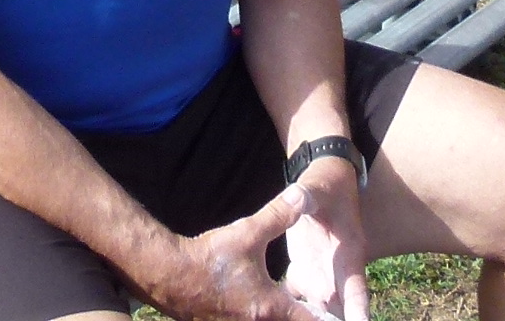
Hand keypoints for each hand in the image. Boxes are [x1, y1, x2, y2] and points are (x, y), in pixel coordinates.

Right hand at [145, 184, 319, 320]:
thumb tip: (302, 196)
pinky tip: (256, 304)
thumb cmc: (210, 257)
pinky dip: (259, 317)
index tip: (337, 312)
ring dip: (281, 316)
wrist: (168, 274)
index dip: (327, 317)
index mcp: (269, 307)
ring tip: (290, 306)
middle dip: (304, 316)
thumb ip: (278, 216)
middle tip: (314, 306)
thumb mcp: (247, 233)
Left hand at [280, 157, 371, 320]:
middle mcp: (338, 271)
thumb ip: (310, 195)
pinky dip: (286, 310)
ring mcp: (320, 274)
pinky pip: (294, 298)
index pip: (357, 288)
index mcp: (349, 252)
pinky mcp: (303, 272)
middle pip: (339, 309)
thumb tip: (301, 196)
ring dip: (309, 318)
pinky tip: (267, 315)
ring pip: (317, 309)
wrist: (323, 182)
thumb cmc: (328, 184)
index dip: (357, 310)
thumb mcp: (321, 186)